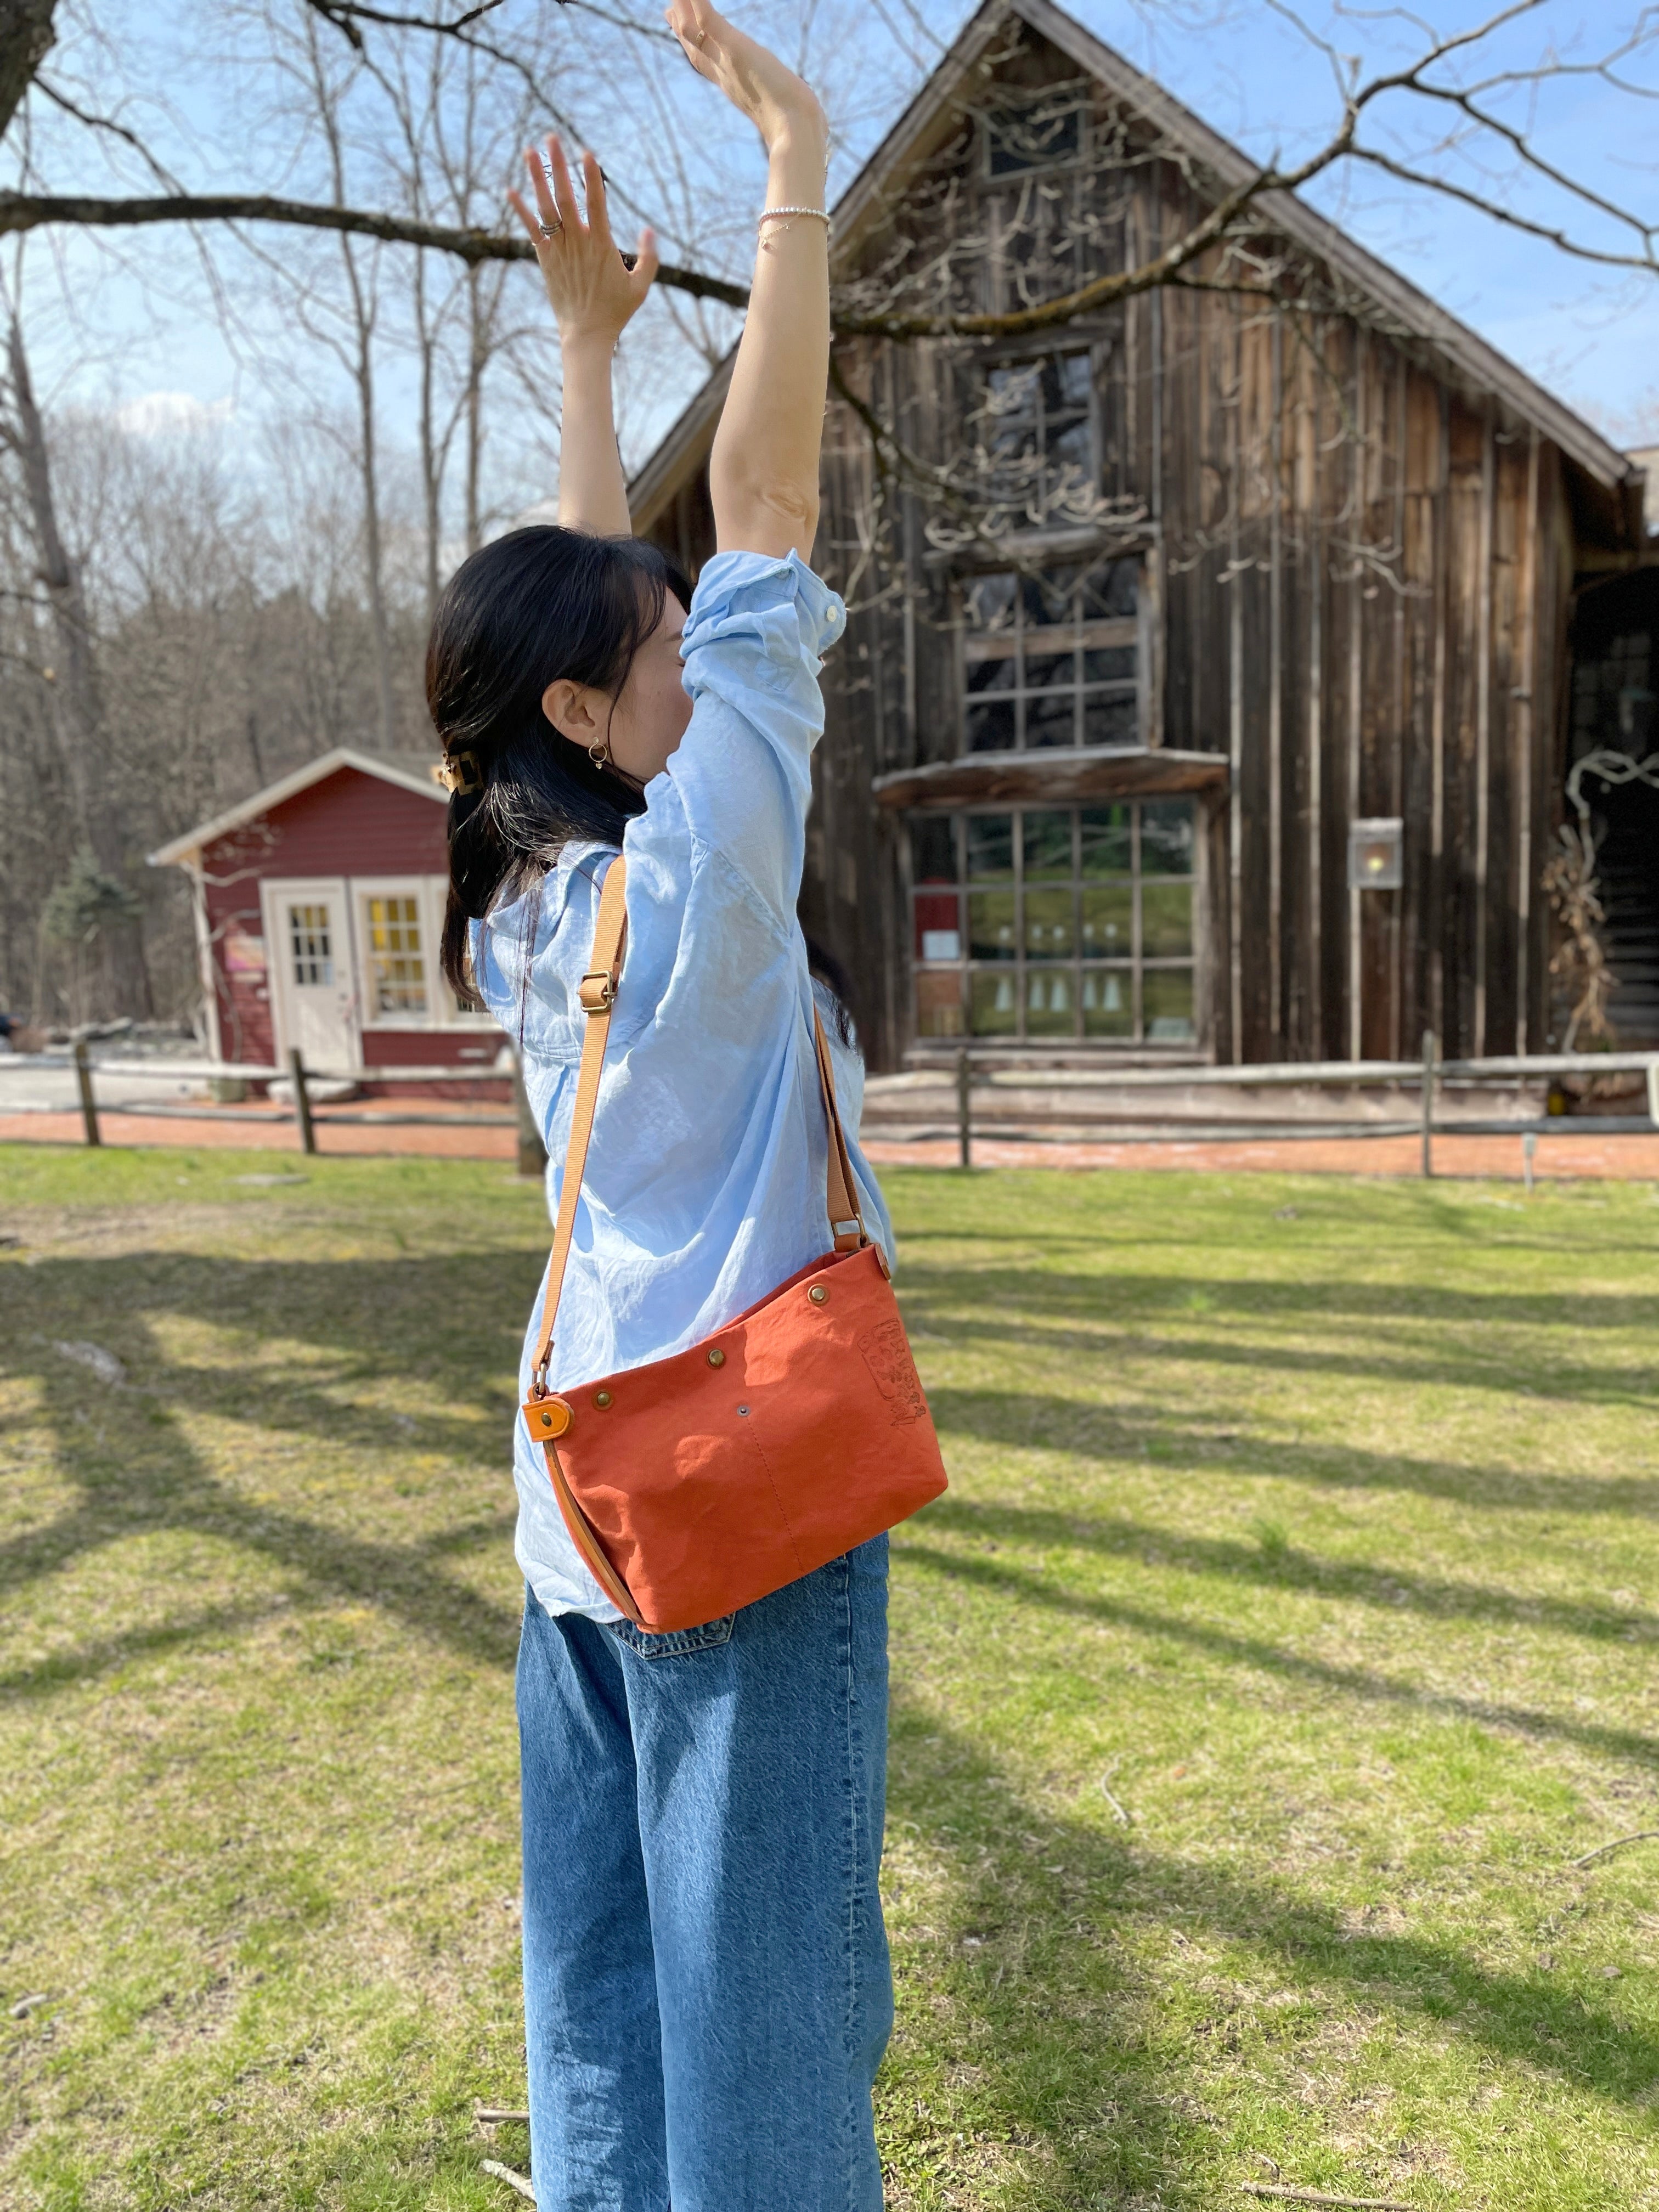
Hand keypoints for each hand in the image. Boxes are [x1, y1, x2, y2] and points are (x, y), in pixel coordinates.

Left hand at [508, 137, 657, 347]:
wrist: (586, 335)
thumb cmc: (616, 311)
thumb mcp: (641, 286)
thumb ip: (648, 257)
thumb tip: (648, 230)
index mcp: (601, 244)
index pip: (596, 203)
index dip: (590, 177)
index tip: (585, 153)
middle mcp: (577, 242)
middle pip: (566, 196)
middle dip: (559, 165)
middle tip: (552, 136)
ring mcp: (559, 250)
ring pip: (546, 208)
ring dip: (537, 178)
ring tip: (529, 151)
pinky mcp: (546, 260)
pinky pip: (532, 230)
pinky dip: (521, 211)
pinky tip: (510, 190)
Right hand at [664, 0, 826, 156]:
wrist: (793, 129)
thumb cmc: (797, 126)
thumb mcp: (787, 109)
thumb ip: (786, 104)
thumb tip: (806, 116)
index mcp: (736, 90)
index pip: (710, 66)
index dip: (695, 51)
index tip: (686, 36)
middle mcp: (727, 77)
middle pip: (696, 50)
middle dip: (682, 32)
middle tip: (669, 10)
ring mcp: (727, 62)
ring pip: (695, 34)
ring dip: (684, 12)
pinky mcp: (734, 49)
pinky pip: (708, 21)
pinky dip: (697, 3)